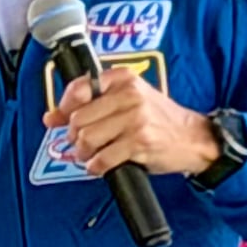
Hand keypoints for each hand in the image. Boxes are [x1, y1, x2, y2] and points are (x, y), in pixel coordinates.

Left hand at [42, 67, 218, 178]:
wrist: (194, 138)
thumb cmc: (159, 119)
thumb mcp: (130, 100)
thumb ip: (93, 103)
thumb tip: (51, 118)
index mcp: (124, 79)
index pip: (80, 87)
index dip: (64, 107)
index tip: (59, 119)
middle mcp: (129, 96)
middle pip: (80, 118)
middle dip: (74, 136)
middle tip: (80, 143)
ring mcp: (135, 119)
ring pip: (88, 138)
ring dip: (83, 153)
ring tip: (90, 156)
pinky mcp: (140, 142)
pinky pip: (103, 158)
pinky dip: (96, 167)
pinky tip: (100, 166)